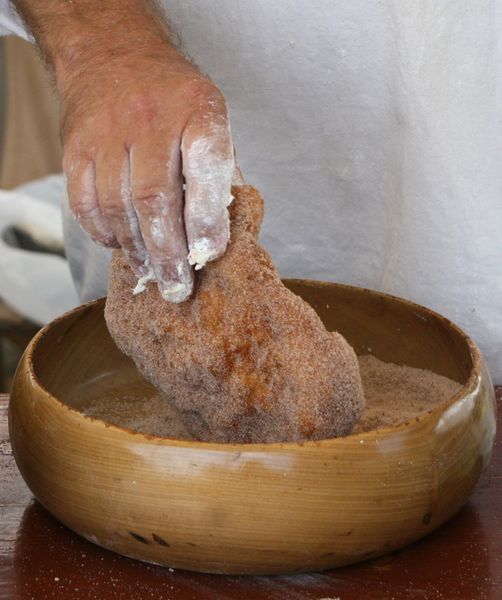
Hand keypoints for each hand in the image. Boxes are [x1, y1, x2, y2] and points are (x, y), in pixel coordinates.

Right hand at [60, 43, 236, 301]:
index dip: (207, 218)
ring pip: (117, 208)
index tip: (208, 256)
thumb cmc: (175, 101)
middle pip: (155, 200)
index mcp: (198, 111)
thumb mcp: (211, 121)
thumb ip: (219, 174)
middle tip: (177, 289)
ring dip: (137, 250)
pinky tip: (121, 245)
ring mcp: (107, 133)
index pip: (205, 169)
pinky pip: (85, 205)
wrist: (115, 55)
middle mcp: (150, 120)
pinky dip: (103, 234)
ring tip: (152, 274)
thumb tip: (218, 236)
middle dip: (168, 254)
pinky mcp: (75, 148)